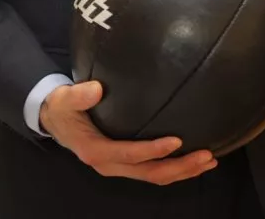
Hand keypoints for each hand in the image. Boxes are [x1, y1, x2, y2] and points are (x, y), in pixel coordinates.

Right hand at [39, 81, 217, 183]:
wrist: (56, 122)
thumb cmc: (63, 108)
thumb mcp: (65, 99)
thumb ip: (78, 95)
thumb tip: (97, 89)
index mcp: (97, 150)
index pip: (130, 154)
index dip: (153, 150)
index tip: (177, 141)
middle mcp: (110, 164)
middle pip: (149, 172)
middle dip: (180, 167)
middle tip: (206, 156)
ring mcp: (119, 166)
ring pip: (154, 175)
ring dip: (183, 171)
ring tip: (209, 160)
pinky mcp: (127, 163)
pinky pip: (153, 171)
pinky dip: (175, 168)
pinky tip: (194, 159)